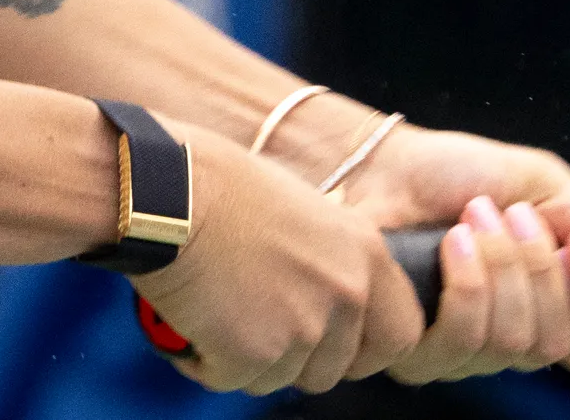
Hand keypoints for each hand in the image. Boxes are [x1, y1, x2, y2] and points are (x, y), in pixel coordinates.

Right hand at [130, 123, 423, 394]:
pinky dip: (206, 360)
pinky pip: (231, 380)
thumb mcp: (307, 212)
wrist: (169, 191)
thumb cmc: (222, 189)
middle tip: (253, 323)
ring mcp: (304, 328)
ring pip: (279, 379)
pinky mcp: (255, 353)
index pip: (400, 335)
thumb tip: (332, 301)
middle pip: (333, 370)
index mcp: (366, 254)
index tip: (334, 346)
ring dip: (245, 359)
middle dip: (293, 359)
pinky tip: (191, 317)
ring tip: (215, 309)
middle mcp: (346, 293)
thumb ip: (332, 260)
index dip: (365, 350)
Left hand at [331, 122, 569, 378]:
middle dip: (535, 266)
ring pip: (508, 343)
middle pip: (551, 342)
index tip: (567, 250)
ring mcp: (462, 354)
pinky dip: (465, 280)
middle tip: (509, 212)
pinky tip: (449, 243)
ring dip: (498, 265)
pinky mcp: (415, 352)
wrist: (388, 166)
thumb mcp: (547, 182)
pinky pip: (460, 340)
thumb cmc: (463, 175)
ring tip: (471, 219)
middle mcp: (509, 340)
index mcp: (548, 306)